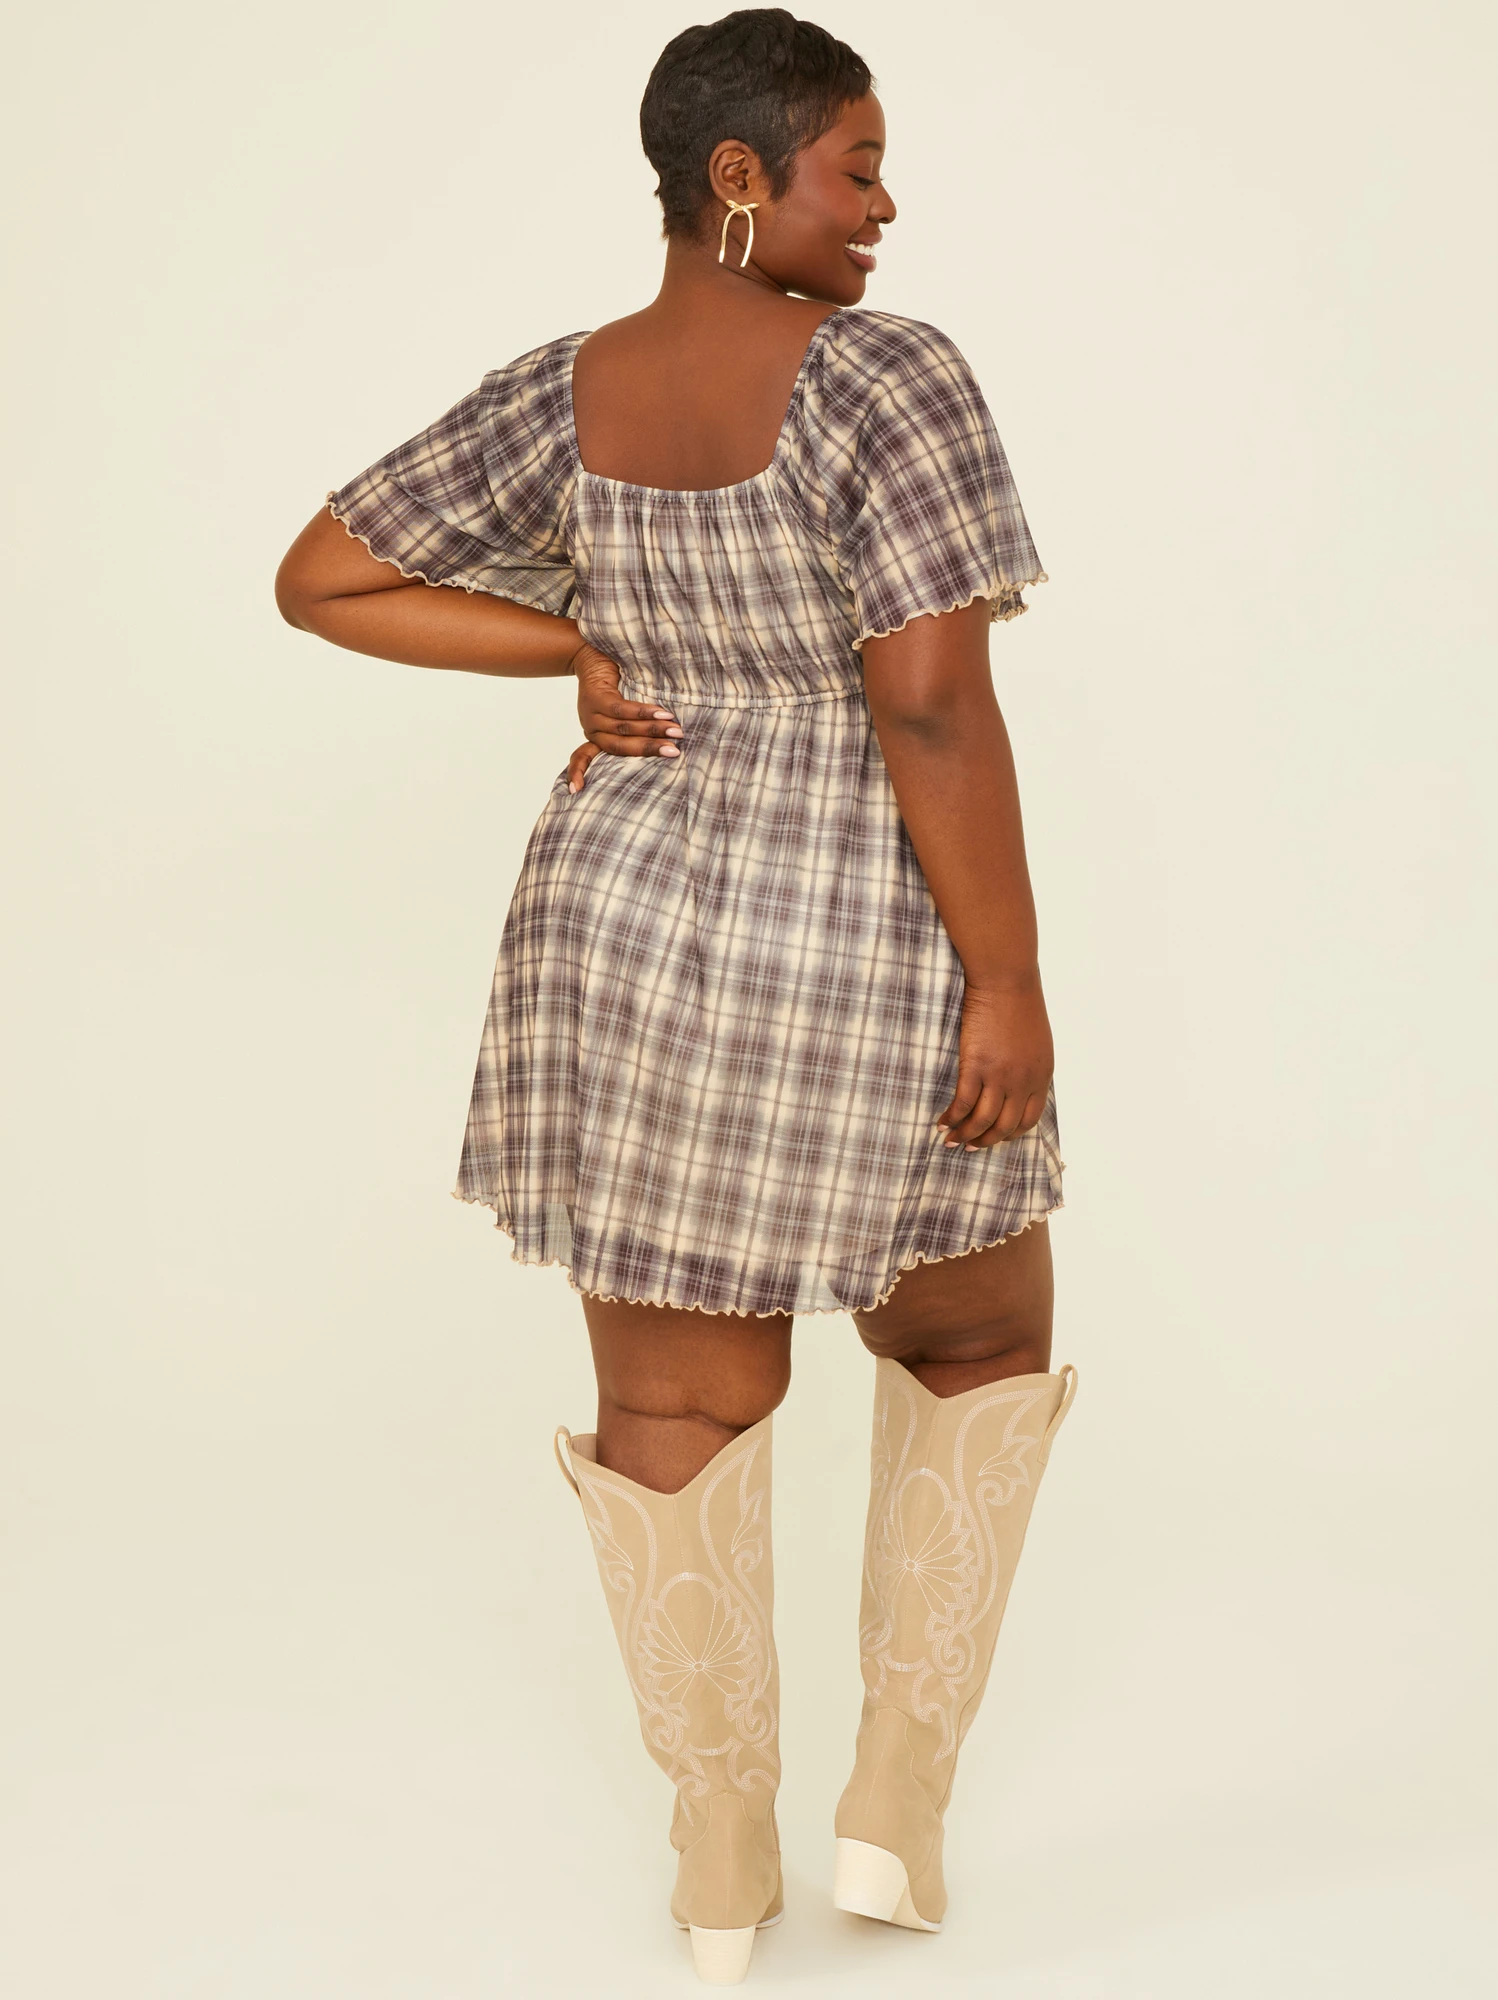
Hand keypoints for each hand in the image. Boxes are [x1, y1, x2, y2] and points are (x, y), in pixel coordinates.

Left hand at [566, 643, 682, 792]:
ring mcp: (590, 713)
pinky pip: (622, 710)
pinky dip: (644, 713)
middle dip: (650, 750)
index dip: (578, 772)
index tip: (573, 791)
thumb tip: (670, 740)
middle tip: (676, 751)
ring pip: (624, 729)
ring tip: (676, 731)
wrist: (592, 648)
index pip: (585, 758)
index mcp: (595, 735)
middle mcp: (591, 727)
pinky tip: (662, 714)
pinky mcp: (596, 697)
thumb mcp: (622, 708)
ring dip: (653, 731)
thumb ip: (635, 726)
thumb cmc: (615, 680)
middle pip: (620, 747)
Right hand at [935, 976, 1053, 1148]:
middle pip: (1005, 1126)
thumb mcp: (1036, 1041)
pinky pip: (963, 1103)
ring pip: (983, 1121)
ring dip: (966, 1135)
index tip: (996, 1137)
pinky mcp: (976, 1066)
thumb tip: (1016, 1083)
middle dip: (986, 1141)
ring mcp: (1000, 1076)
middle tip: (970, 1146)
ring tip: (952, 1141)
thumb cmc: (1019, 1002)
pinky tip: (941, 1122)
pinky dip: (952, 1117)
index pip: (1028, 1120)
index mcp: (1041, 1075)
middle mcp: (1023, 1081)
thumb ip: (1029, 1066)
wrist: (1006, 980)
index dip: (1010, 1134)